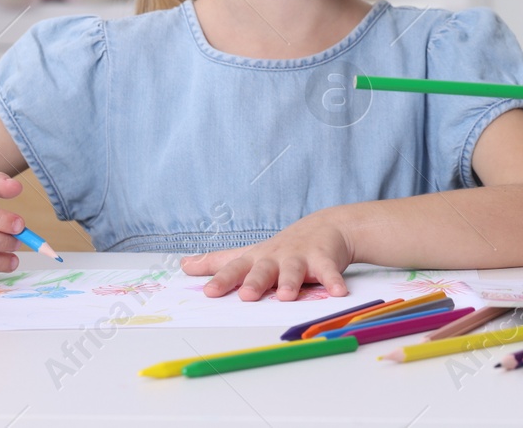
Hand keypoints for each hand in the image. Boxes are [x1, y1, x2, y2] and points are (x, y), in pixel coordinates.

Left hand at [180, 211, 354, 300]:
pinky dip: (334, 282)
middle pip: (263, 270)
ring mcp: (300, 257)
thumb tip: (184, 265)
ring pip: (294, 271)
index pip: (235, 268)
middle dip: (255, 282)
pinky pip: (329, 271)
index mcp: (257, 259)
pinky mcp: (325, 259)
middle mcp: (276, 258)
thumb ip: (217, 262)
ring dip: (290, 283)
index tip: (208, 292)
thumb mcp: (249, 253)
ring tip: (286, 296)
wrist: (326, 226)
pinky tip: (338, 292)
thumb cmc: (282, 247)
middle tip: (247, 295)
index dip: (222, 280)